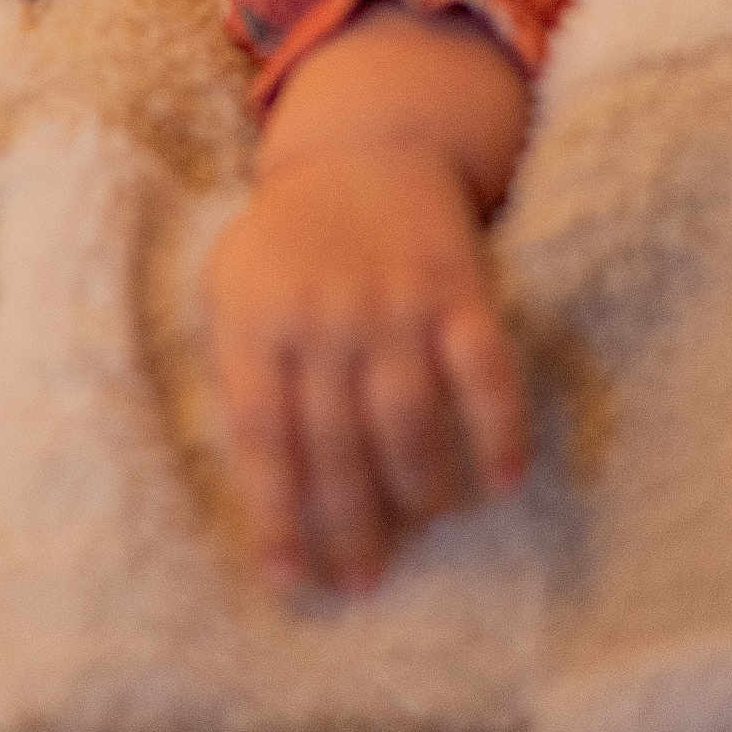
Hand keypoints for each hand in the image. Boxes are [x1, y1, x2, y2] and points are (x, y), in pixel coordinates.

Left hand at [203, 9, 530, 598]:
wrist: (364, 149)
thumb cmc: (288, 240)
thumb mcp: (233, 283)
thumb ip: (238, 369)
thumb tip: (259, 485)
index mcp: (257, 316)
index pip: (264, 437)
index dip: (278, 516)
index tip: (293, 580)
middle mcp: (325, 313)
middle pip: (338, 445)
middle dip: (351, 528)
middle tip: (362, 582)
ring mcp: (394, 300)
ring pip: (410, 423)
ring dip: (419, 494)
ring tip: (420, 528)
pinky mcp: (458, 287)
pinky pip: (485, 374)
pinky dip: (497, 433)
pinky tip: (498, 482)